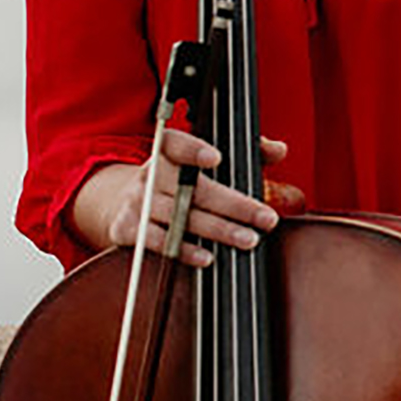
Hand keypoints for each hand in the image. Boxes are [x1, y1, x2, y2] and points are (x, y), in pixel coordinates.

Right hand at [72, 131, 293, 266]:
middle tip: (267, 219)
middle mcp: (150, 174)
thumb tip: (278, 149)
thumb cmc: (177, 181)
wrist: (122, 203)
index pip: (177, 144)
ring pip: (181, 218)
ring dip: (217, 231)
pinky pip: (157, 242)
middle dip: (234, 205)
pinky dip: (183, 250)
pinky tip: (207, 257)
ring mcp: (137, 202)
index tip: (215, 158)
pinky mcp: (127, 229)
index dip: (193, 151)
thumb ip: (246, 152)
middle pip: (195, 190)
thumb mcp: (204, 162)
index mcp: (168, 152)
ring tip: (248, 239)